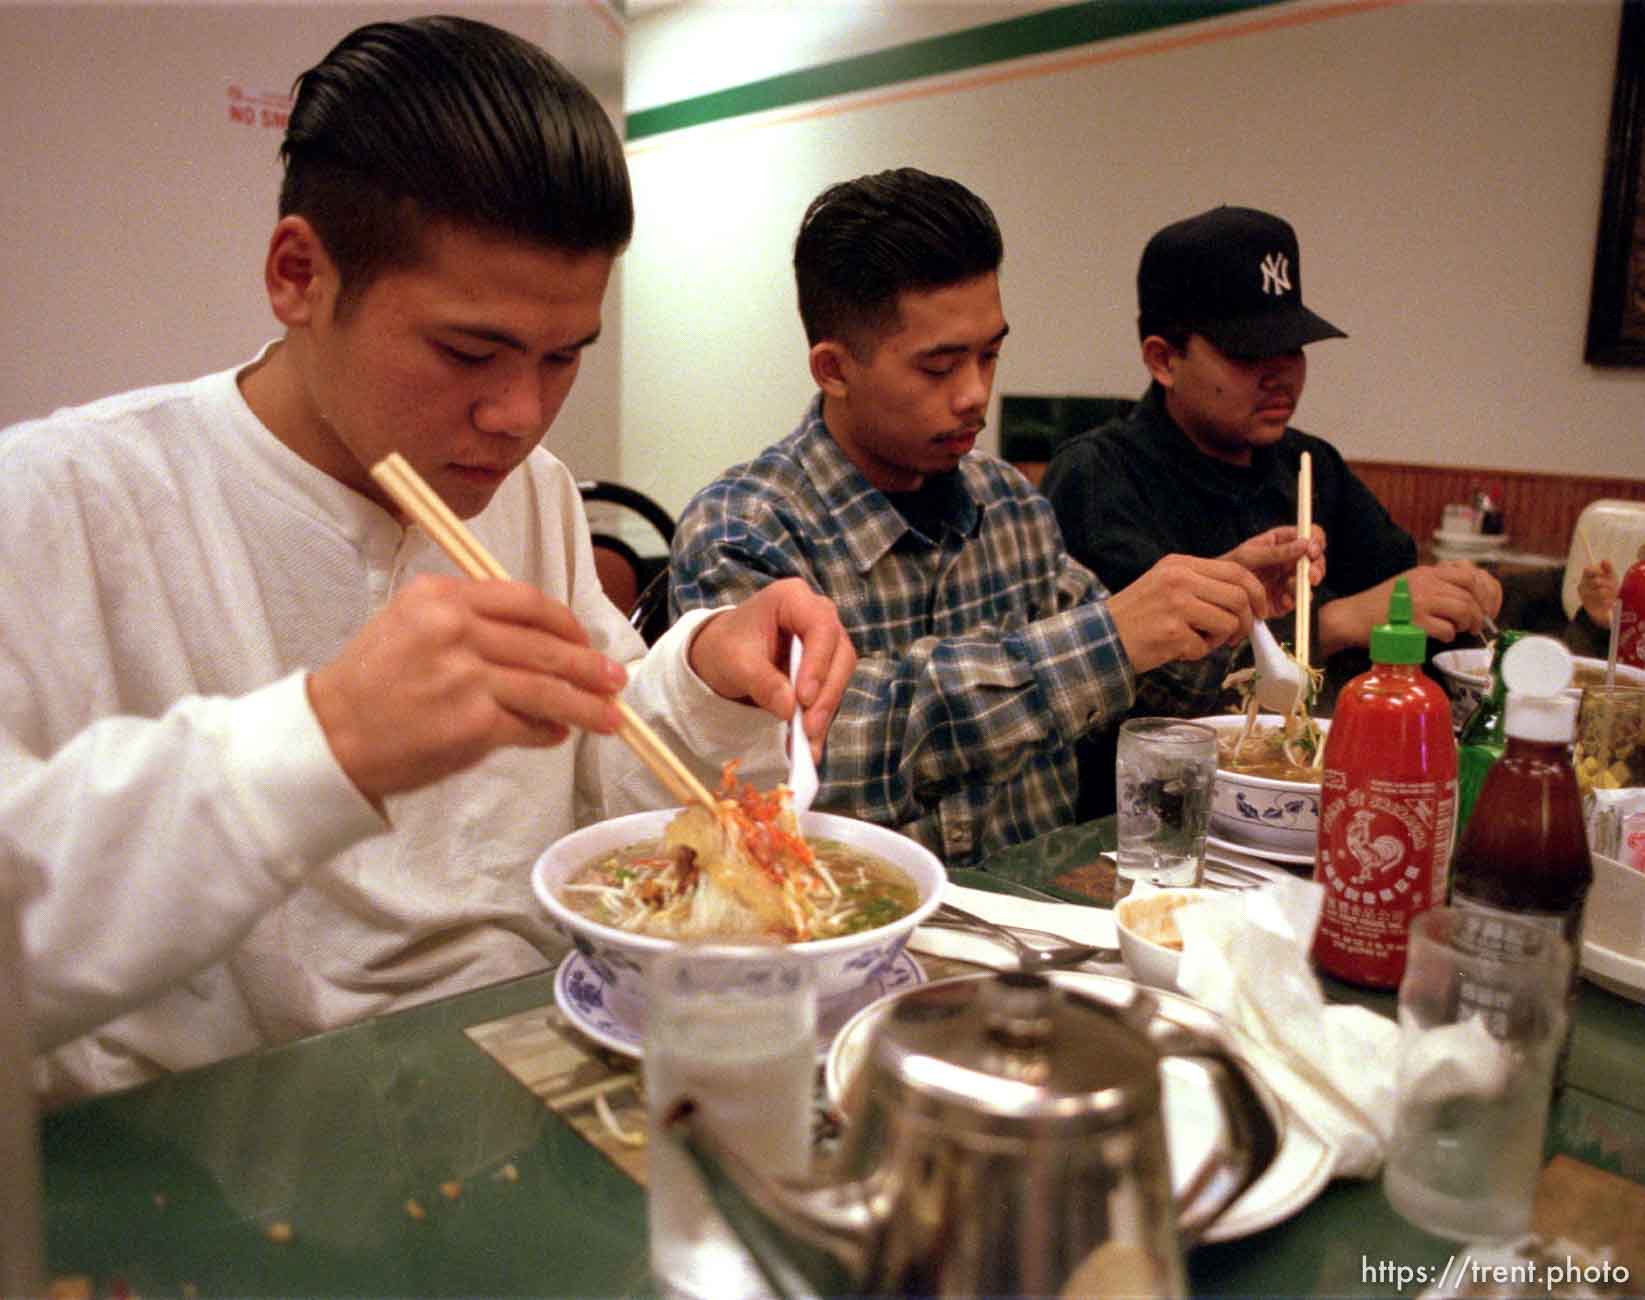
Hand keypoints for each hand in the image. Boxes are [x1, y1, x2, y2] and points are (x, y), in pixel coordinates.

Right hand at [308, 574, 626, 803]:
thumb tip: (540, 642)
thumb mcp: (408, 623)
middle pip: (545, 644)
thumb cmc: (371, 684)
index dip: (564, 622)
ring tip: (611, 717)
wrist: (330, 737)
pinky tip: (559, 735)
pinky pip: (529, 725)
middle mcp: (455, 629)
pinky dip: (550, 732)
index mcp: (440, 596)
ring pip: (547, 687)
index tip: (582, 638)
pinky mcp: (473, 723)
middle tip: (614, 678)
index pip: (525, 600)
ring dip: (587, 705)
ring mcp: (466, 677)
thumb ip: (470, 620)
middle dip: (588, 664)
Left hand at [689, 577, 856, 756]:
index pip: (820, 627)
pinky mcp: (825, 666)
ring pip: (840, 674)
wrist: (722, 654)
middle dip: (826, 693)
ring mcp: (824, 641)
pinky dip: (821, 717)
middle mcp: (816, 615)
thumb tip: (789, 709)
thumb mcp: (735, 663)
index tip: (804, 698)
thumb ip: (762, 682)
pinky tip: (810, 743)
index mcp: (793, 598)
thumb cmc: (726, 647)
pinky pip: (831, 691)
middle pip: (839, 653)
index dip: (818, 663)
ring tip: (807, 741)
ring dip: (826, 709)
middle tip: (809, 727)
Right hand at [1107, 553, 1269, 674]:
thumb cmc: (1137, 616)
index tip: (1259, 611)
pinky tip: (1176, 649)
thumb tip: (1245, 602)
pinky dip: (1196, 653)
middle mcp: (1180, 580)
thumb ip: (1201, 585)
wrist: (1102, 638)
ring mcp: (1176, 605)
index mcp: (1180, 565)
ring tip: (1197, 641)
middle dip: (1245, 621)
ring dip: (1219, 639)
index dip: (1256, 593)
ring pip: (1228, 623)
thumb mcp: (1166, 584)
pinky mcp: (1173, 632)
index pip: (1236, 570)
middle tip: (1234, 636)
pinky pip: (1205, 647)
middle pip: (1239, 597)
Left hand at [1220, 524, 1324, 615]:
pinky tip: (1283, 600)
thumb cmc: (1228, 566)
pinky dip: (1293, 601)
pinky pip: (1297, 600)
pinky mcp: (1284, 599)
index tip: (1312, 550)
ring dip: (1306, 584)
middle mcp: (1289, 560)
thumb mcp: (1249, 554)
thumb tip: (1304, 544)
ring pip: (1309, 581)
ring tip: (1290, 586)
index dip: (1315, 540)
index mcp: (1282, 542)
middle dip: (1317, 567)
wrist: (1216, 591)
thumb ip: (1277, 551)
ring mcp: (1288, 579)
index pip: (1309, 535)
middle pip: (1315, 559)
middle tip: (1311, 575)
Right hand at [1317, 561, 1502, 654]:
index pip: (1470, 573)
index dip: (1485, 591)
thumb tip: (1468, 597)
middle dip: (1479, 612)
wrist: (1352, 617)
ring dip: (1467, 624)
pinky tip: (1441, 636)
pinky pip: (1446, 629)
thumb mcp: (1409, 584)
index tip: (1486, 606)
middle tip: (1476, 624)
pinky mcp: (1414, 621)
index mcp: (1426, 572)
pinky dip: (1449, 635)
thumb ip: (1435, 585)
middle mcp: (1426, 582)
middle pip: (1470, 593)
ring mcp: (1420, 601)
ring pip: (1463, 609)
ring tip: (1460, 631)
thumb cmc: (1380, 606)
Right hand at [1579, 559, 1617, 624]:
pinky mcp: (1588, 604)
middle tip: (1613, 586)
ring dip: (1610, 593)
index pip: (1587, 570)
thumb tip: (1605, 560)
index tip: (1603, 573)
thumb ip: (1608, 569)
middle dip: (1609, 584)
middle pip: (1597, 581)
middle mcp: (1582, 586)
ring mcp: (1584, 596)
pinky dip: (1608, 600)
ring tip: (1611, 595)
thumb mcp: (1610, 578)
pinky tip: (1607, 601)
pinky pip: (1602, 600)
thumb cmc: (1607, 591)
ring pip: (1601, 591)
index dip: (1597, 571)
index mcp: (1586, 578)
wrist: (1603, 609)